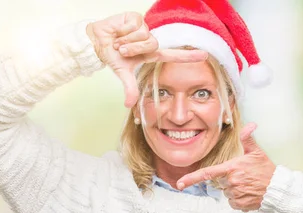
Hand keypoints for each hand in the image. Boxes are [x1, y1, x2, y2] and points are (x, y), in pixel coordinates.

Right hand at [86, 12, 207, 107]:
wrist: (96, 41)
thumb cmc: (112, 55)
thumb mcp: (123, 73)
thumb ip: (129, 88)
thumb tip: (128, 105)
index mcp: (151, 54)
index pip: (173, 55)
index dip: (189, 56)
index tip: (205, 55)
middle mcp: (151, 41)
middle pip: (153, 45)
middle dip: (134, 49)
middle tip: (121, 49)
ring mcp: (145, 29)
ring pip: (144, 35)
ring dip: (127, 40)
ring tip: (118, 41)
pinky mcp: (136, 18)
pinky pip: (135, 25)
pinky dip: (123, 30)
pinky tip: (118, 30)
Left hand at [177, 123, 275, 211]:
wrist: (278, 189)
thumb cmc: (267, 170)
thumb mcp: (257, 153)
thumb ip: (248, 139)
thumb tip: (250, 125)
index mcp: (232, 168)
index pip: (208, 173)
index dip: (192, 178)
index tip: (180, 184)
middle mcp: (231, 182)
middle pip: (221, 182)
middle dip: (229, 180)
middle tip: (245, 177)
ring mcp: (235, 194)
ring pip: (227, 193)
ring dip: (235, 190)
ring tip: (249, 186)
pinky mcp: (240, 204)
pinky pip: (233, 202)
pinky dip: (239, 200)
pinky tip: (249, 194)